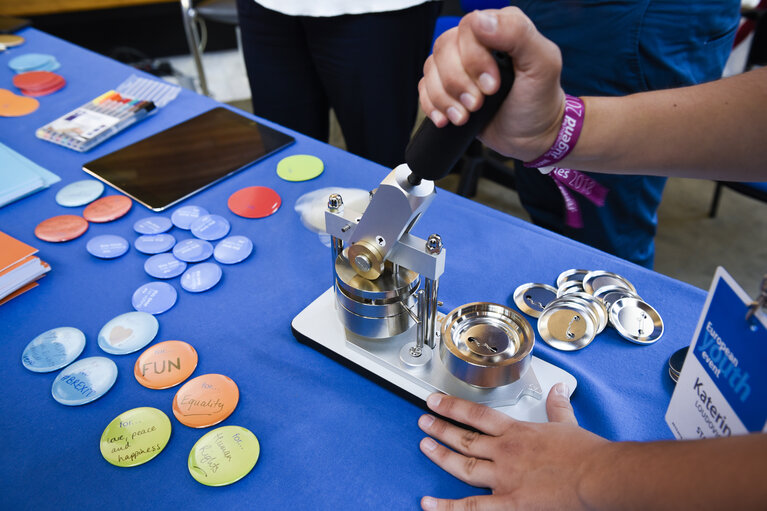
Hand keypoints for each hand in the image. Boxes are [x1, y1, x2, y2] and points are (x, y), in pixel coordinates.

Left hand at [418, 383, 609, 509]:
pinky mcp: (510, 503)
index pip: (476, 414)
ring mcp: (504, 477)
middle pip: (464, 437)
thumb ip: (558, 407)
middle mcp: (506, 452)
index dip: (452, 406)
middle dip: (440, 428)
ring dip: (441, 456)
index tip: (436, 401)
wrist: (598, 476)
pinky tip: (429, 503)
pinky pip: (472, 506)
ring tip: (424, 447)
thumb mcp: (568, 423)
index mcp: (517, 432)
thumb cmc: (586, 454)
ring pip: (463, 465)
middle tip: (423, 422)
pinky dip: (448, 507)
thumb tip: (559, 390)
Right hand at [419, 7, 565, 161]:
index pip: (469, 27)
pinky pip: (425, 88)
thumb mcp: (543, 66)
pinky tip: (448, 118)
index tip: (491, 86)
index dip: (473, 58)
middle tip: (478, 104)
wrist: (529, 138)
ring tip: (465, 116)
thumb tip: (482, 21)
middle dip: (458, 83)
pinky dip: (432, 106)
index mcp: (501, 27)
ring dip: (445, 98)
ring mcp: (458, 64)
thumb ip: (519, 34)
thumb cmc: (539, 101)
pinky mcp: (447, 87)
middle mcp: (476, 42)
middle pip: (444, 48)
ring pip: (431, 69)